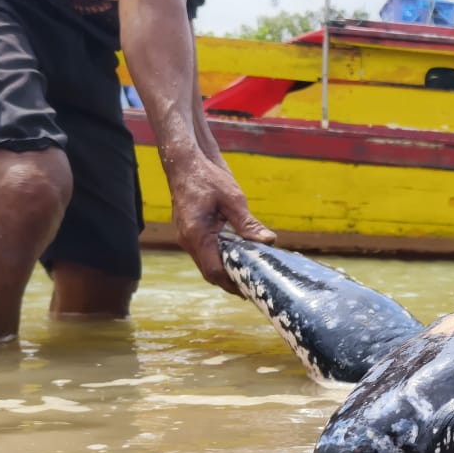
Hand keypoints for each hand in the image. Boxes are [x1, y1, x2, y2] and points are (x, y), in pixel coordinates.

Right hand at [167, 154, 276, 293]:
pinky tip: (236, 259)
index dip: (232, 283)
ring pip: (206, 264)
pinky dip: (219, 259)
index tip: (249, 290)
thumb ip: (248, 223)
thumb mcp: (233, 199)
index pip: (214, 269)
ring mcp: (186, 236)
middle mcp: (188, 239)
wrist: (185, 162)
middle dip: (229, 282)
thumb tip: (268, 241)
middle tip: (251, 290)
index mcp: (197, 234)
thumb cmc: (207, 177)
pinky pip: (204, 253)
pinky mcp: (189, 232)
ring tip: (246, 278)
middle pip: (209, 272)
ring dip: (224, 272)